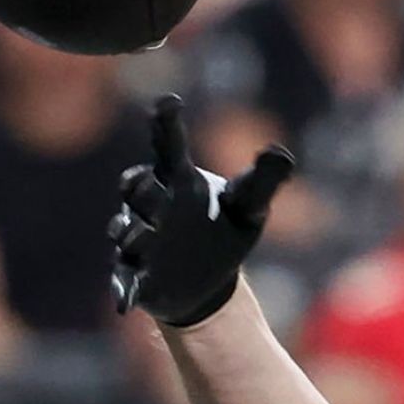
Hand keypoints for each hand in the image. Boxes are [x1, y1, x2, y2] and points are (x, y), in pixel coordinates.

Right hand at [109, 94, 293, 325]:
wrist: (208, 280)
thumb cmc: (226, 230)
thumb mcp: (249, 206)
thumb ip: (265, 180)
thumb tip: (282, 153)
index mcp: (179, 180)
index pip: (168, 146)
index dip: (167, 124)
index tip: (169, 101)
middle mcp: (151, 203)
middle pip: (137, 185)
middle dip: (142, 186)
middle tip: (155, 190)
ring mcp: (138, 237)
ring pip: (125, 229)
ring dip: (134, 233)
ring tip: (148, 238)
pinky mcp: (133, 272)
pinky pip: (122, 278)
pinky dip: (123, 288)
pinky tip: (125, 303)